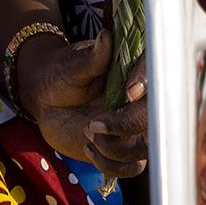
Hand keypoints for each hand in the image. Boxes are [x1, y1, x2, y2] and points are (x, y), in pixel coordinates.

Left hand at [15, 27, 148, 179]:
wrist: (47, 100)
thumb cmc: (61, 74)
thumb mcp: (72, 64)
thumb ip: (91, 57)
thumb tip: (105, 37)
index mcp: (134, 72)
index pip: (155, 74)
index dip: (148, 83)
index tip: (129, 92)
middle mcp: (141, 100)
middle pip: (158, 117)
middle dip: (128, 124)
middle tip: (92, 124)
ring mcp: (135, 126)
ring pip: (147, 146)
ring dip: (118, 149)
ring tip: (87, 134)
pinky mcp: (125, 148)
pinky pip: (132, 166)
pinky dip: (111, 164)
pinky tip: (88, 148)